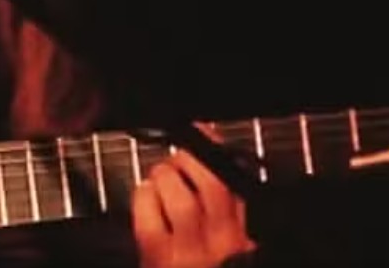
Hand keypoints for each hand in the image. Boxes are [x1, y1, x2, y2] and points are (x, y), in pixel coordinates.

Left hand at [132, 128, 256, 267]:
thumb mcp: (232, 251)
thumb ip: (231, 215)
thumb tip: (216, 164)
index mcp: (245, 240)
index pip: (238, 184)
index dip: (219, 151)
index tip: (206, 134)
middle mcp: (222, 243)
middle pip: (212, 183)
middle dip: (191, 159)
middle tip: (177, 159)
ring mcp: (189, 250)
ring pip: (178, 193)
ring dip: (165, 176)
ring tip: (160, 179)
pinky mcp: (157, 255)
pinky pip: (148, 209)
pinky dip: (144, 195)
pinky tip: (145, 197)